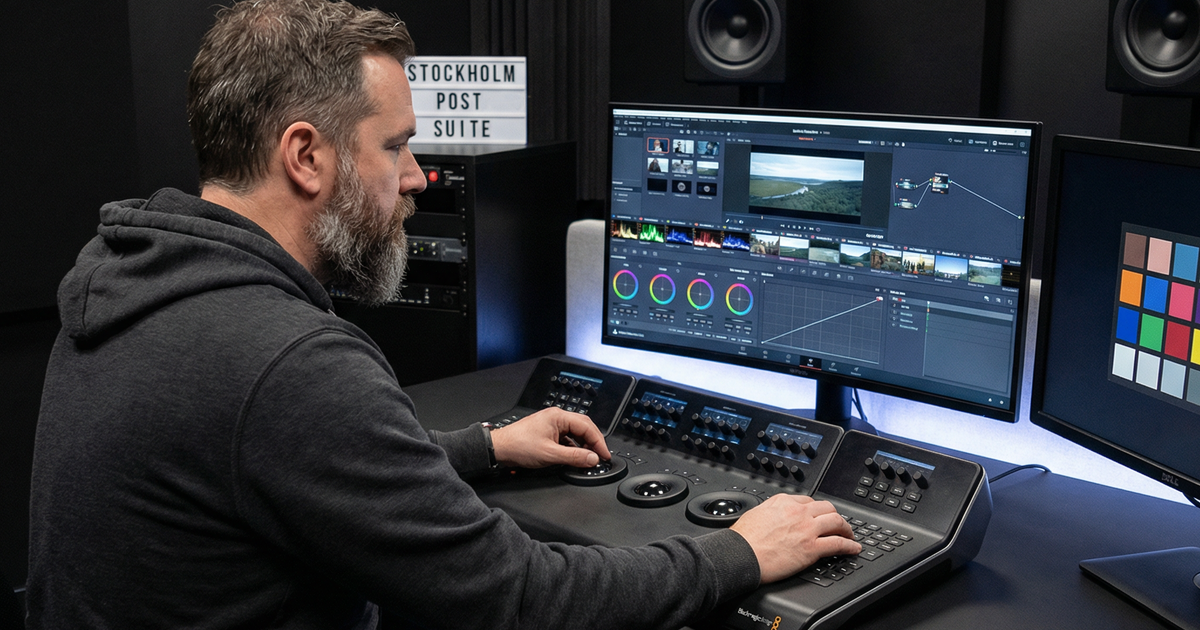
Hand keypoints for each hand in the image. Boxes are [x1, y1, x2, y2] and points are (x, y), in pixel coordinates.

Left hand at [488, 407, 609, 468]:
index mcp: (558, 416)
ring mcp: (552, 424)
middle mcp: (556, 417)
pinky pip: (567, 438)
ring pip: (575, 433)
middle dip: (593, 442)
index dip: (598, 442)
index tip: (604, 455)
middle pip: (583, 427)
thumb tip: (592, 458)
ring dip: (583, 445)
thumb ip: (574, 457)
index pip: (587, 426)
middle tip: (600, 456)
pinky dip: (574, 447)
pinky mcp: (548, 432)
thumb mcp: (550, 454)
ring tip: (588, 458)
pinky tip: (575, 456)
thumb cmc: (518, 446)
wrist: (500, 448)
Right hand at [729, 494, 861, 583]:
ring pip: (837, 522)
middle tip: (838, 524)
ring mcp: (807, 529)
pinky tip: (854, 548)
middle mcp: (798, 512)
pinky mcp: (812, 548)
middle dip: (835, 516)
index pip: (808, 501)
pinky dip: (850, 546)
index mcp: (783, 502)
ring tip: (849, 534)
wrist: (741, 554)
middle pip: (827, 508)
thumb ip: (770, 511)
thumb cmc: (743, 539)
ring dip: (846, 528)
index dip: (816, 509)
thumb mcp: (755, 513)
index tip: (819, 515)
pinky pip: (838, 544)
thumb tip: (774, 517)